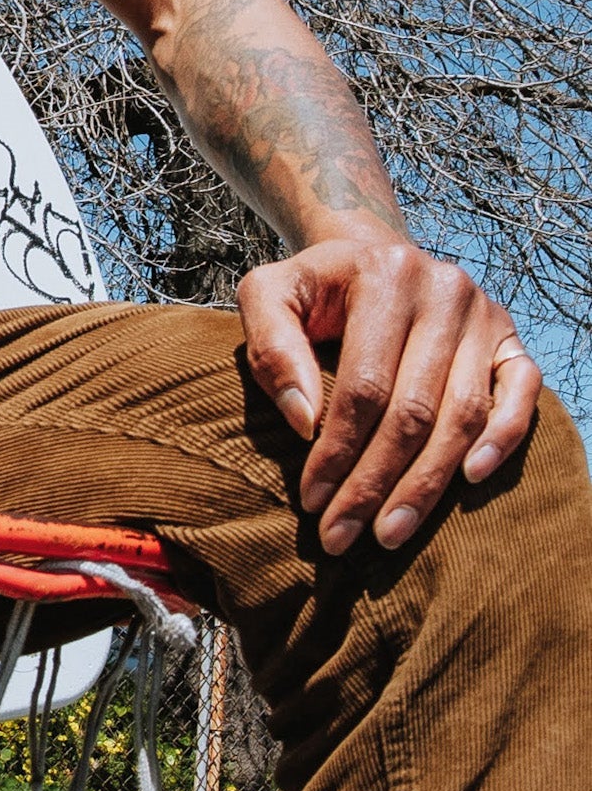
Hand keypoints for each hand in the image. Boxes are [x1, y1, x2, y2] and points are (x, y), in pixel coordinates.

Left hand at [237, 237, 540, 553]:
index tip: (311, 500)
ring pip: (463, 415)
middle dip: (376, 483)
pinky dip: (502, 440)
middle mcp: (443, 291)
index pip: (364, 385)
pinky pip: (522, 394)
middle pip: (414, 410)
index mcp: (383, 276)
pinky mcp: (510, 337)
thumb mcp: (268, 295)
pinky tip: (470, 481)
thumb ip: (271, 348)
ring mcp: (484, 315)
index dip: (338, 450)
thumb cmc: (312, 289)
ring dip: (427, 484)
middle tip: (343, 535)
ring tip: (389, 533)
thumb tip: (304, 422)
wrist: (367, 256)